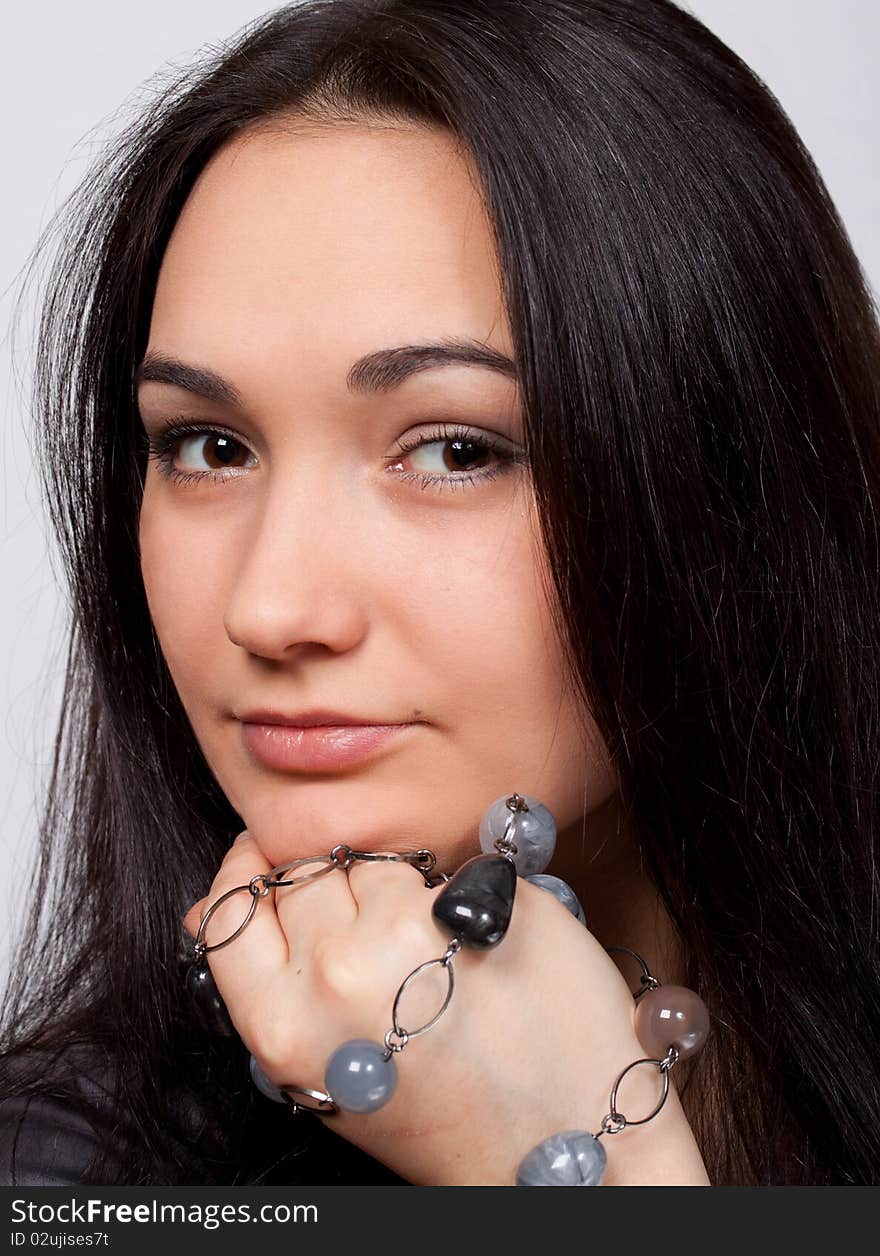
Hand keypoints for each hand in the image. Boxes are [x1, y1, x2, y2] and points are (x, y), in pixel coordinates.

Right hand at [183, 832, 709, 1185]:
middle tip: (378, 940)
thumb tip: (205, 909)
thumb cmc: (441, 1112)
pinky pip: (440, 865)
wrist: (561, 1138)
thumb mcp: (324, 1074)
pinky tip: (474, 942)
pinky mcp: (480, 902)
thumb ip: (268, 989)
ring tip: (433, 955)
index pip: (228, 908)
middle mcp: (338, 975)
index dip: (247, 875)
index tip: (268, 861)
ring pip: (374, 863)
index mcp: (284, 1027)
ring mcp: (412, 934)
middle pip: (303, 873)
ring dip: (398, 890)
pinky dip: (455, 891)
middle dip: (333, 890)